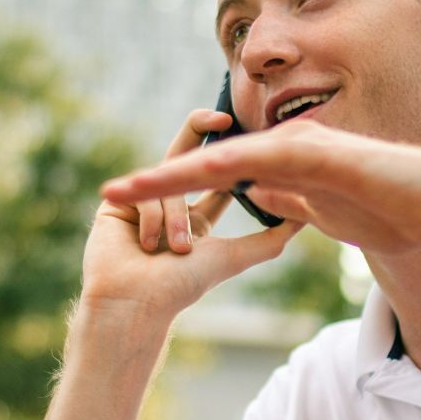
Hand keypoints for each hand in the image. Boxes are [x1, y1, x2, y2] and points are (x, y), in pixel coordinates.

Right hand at [79, 110, 304, 321]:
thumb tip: (304, 219)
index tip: (247, 137)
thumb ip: (269, 238)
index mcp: (195, 219)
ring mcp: (140, 202)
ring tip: (178, 251)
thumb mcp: (235, 257)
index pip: (215, 178)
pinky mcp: (117, 203)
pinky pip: (145, 194)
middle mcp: (167, 205)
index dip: (231, 157)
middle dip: (200, 128)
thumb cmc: (183, 286)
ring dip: (178, 220)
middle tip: (223, 116)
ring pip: (170, 184)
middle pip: (184, 152)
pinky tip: (147, 247)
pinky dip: (153, 221)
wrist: (137, 303)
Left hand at [99, 123, 420, 261]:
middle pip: (208, 164)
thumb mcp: (324, 212)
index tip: (131, 203)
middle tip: (108, 194)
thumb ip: (291, 199)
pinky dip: (230, 167)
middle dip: (158, 181)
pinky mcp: (321, 154)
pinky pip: (266, 161)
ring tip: (131, 190)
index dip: (172, 190)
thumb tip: (258, 195)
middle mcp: (285, 149)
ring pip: (225, 159)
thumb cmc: (391, 208)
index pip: (215, 178)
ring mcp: (302, 147)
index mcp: (284, 166)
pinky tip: (196, 175)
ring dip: (176, 175)